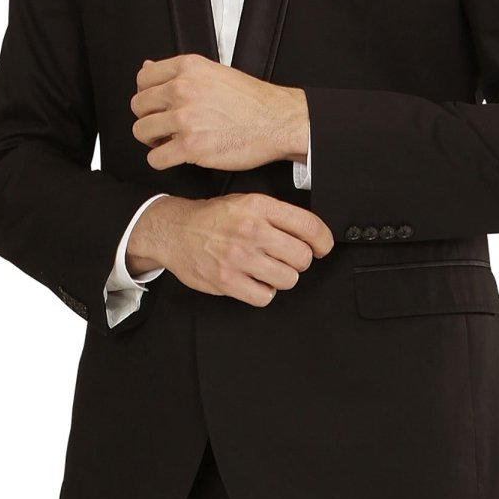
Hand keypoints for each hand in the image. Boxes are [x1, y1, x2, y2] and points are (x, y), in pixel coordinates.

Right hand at [126, 193, 333, 306]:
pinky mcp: (227, 281)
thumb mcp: (246, 202)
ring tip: (269, 268)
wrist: (175, 230)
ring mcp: (239, 257)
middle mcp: (251, 230)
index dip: (323, 240)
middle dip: (299, 260)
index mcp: (259, 206)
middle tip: (288, 257)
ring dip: (282, 277)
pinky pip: (265, 296)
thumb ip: (277, 215)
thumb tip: (311, 234)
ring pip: (288, 279)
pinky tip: (255, 280)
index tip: (322, 247)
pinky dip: (264, 292)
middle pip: (301, 256)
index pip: (308, 226)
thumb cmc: (213, 217)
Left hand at [131, 53, 307, 171]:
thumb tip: (147, 68)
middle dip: (149, 118)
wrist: (277, 121)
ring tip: (170, 140)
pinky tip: (176, 155)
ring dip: (153, 140)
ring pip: (141, 132)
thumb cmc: (251, 100)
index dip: (148, 95)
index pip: (142, 80)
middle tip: (164, 125)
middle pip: (138, 106)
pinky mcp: (190, 146)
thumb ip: (179, 72)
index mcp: (187, 68)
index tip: (157, 105)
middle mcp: (182, 89)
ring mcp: (185, 118)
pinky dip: (162, 160)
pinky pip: (155, 158)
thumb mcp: (212, 72)